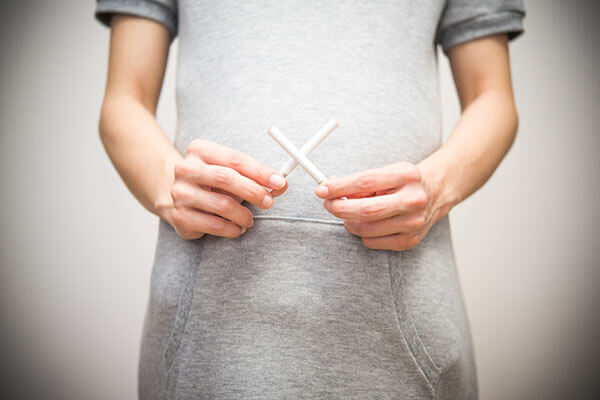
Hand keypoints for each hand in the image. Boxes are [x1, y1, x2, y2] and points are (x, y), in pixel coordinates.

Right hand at [167, 139, 287, 239]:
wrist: (181, 199)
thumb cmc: (213, 184)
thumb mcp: (235, 174)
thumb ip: (257, 178)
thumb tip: (282, 184)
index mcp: (200, 150)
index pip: (235, 159)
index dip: (260, 171)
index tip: (280, 181)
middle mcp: (185, 168)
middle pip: (226, 178)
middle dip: (253, 191)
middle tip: (268, 202)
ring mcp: (179, 192)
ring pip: (222, 204)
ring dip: (243, 215)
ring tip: (249, 220)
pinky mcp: (179, 215)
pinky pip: (214, 225)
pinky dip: (232, 229)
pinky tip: (237, 228)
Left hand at [314, 162, 439, 250]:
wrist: (435, 193)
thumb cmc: (403, 182)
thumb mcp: (385, 173)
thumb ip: (358, 182)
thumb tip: (329, 189)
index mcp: (406, 175)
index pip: (365, 181)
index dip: (339, 187)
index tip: (321, 190)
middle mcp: (413, 199)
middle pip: (367, 210)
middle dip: (340, 208)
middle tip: (328, 204)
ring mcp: (414, 223)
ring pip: (366, 229)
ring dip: (349, 222)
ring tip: (350, 213)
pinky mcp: (410, 241)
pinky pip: (372, 242)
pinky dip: (362, 234)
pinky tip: (368, 223)